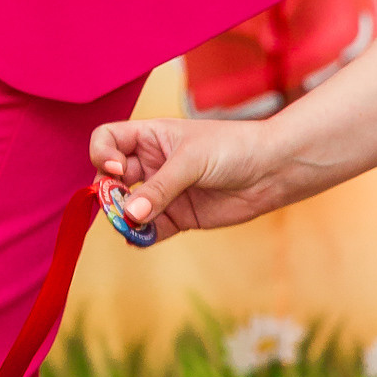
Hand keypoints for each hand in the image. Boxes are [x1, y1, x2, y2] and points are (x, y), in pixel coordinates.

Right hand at [89, 114, 289, 234]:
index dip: (102, 154)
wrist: (273, 170)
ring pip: (129, 208)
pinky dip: (142, 237)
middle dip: (109, 193)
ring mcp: (164, 192)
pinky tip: (140, 239)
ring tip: (131, 226)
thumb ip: (159, 188)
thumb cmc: (233, 148)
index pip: (108, 140)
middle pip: (112, 178)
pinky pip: (151, 230)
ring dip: (124, 219)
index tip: (116, 170)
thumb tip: (128, 215)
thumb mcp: (191, 161)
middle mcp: (152, 164)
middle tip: (117, 206)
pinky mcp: (179, 217)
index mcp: (150, 137)